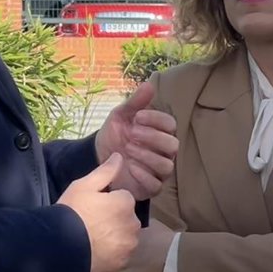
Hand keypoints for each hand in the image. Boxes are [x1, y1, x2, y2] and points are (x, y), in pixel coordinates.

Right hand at [57, 153, 139, 271]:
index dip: (108, 201)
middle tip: (91, 222)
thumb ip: (105, 171)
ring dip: (116, 235)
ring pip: (126, 235)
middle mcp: (133, 223)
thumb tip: (119, 156)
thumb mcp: (84, 186)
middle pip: (126, 217)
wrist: (62, 247)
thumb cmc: (72, 212)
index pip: (123, 198)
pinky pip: (121, 253)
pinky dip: (113, 252)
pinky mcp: (123, 262)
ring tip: (93, 237)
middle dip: (114, 218)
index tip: (92, 207)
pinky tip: (96, 250)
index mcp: (125, 202)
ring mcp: (129, 244)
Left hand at [95, 81, 177, 200]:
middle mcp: (164, 151)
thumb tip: (149, 84)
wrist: (99, 155)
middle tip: (132, 133)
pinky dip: (144, 175)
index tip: (137, 117)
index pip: (170, 124)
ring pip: (167, 166)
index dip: (156, 119)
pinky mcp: (150, 187)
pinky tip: (129, 166)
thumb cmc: (116, 132)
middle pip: (172, 145)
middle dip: (152, 137)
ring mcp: (159, 170)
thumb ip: (135, 102)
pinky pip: (156, 185)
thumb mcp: (121, 114)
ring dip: (147, 156)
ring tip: (128, 149)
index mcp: (160, 131)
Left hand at [106, 218, 175, 271]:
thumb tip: (137, 220)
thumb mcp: (152, 224)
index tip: (117, 250)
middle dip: (109, 263)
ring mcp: (120, 270)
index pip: (107, 243)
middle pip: (104, 261)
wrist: (175, 258)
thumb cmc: (167, 240)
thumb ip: (140, 223)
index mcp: (122, 237)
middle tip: (117, 265)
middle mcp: (116, 253)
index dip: (111, 248)